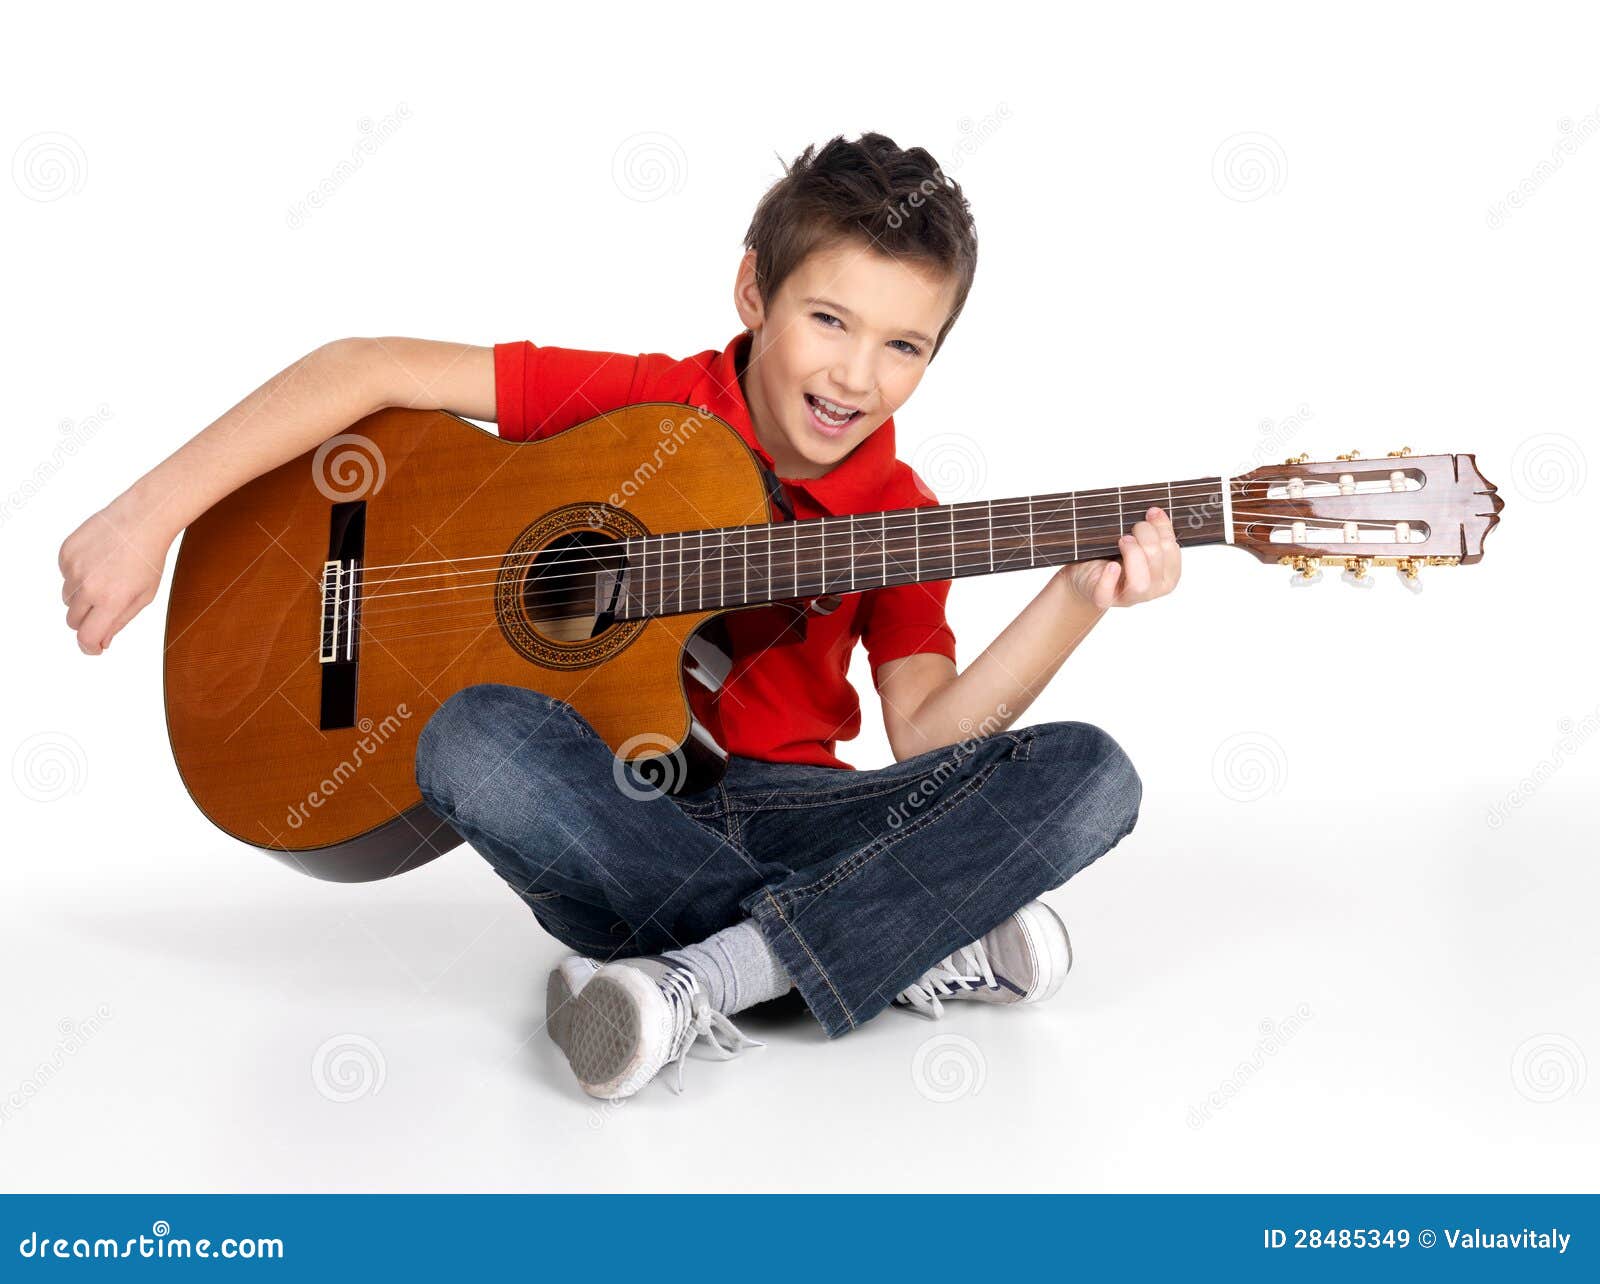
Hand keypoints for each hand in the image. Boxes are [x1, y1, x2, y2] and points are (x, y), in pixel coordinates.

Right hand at [59, 494, 172, 654]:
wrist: (142, 520)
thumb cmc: (148, 559)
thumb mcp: (144, 596)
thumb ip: (119, 622)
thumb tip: (100, 642)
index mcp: (111, 601)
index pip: (86, 637)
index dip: (89, 646)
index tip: (94, 647)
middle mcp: (88, 586)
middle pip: (73, 620)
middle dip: (87, 620)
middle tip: (105, 605)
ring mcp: (74, 568)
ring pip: (67, 597)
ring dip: (82, 596)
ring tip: (106, 577)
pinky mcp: (65, 553)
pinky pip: (65, 574)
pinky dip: (77, 574)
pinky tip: (99, 561)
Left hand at [1063, 505, 1181, 609]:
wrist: (1086, 575)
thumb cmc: (1113, 556)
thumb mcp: (1136, 541)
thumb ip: (1152, 531)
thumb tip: (1156, 512)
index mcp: (1166, 576)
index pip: (1172, 550)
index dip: (1163, 528)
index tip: (1151, 512)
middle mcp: (1151, 590)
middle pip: (1156, 560)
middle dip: (1145, 536)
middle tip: (1131, 528)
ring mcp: (1128, 598)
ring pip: (1140, 582)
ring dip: (1132, 554)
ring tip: (1122, 540)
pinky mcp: (1103, 599)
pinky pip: (1107, 593)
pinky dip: (1109, 578)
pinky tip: (1111, 565)